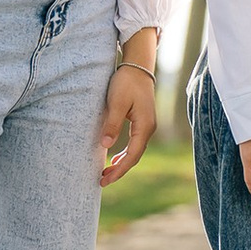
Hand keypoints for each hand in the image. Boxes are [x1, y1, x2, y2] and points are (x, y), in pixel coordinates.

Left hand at [97, 68, 156, 186]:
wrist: (137, 67)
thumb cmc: (126, 83)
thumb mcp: (116, 102)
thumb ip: (112, 124)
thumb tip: (106, 146)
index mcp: (144, 126)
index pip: (132, 155)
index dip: (119, 170)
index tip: (104, 180)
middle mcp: (148, 129)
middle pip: (135, 157)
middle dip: (119, 171)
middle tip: (102, 181)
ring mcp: (147, 126)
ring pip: (135, 152)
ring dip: (122, 164)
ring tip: (106, 173)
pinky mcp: (142, 122)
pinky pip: (134, 144)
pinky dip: (125, 154)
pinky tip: (115, 159)